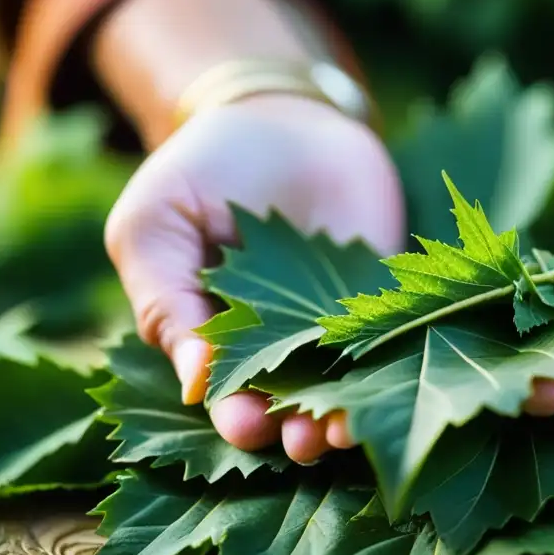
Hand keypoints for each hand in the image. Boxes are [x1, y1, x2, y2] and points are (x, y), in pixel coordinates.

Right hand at [104, 95, 405, 462]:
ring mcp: (340, 322)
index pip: (228, 393)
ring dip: (348, 410)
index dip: (237, 414)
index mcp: (218, 337)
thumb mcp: (155, 224)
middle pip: (293, 400)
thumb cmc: (205, 167)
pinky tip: (395, 377)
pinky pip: (397, 337)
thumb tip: (196, 382)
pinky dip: (398, 360)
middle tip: (306, 441)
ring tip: (348, 427)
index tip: (249, 426)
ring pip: (347, 381)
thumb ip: (164, 302)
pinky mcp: (389, 297)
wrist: (284, 113)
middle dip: (297, 428)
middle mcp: (283, 342)